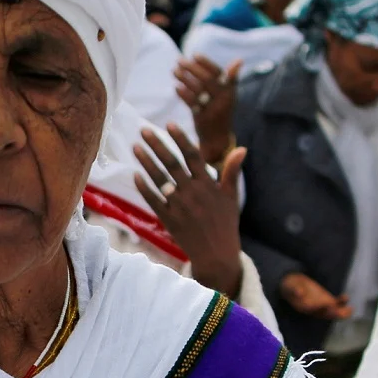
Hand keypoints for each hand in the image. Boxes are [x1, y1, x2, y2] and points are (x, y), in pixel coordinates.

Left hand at [137, 127, 246, 296]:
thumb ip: (232, 171)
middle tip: (143, 131)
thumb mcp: (231, 196)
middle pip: (171, 163)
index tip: (169, 124)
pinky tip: (135, 175)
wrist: (216, 254)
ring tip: (135, 147)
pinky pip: (153, 200)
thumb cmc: (225, 223)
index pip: (193, 156)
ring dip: (146, 162)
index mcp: (208, 185)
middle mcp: (193, 193)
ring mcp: (179, 206)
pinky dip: (144, 188)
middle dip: (157, 145)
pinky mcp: (169, 219)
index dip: (180, 139)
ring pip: (159, 179)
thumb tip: (242, 148)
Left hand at [172, 55, 240, 160]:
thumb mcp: (229, 96)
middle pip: (207, 80)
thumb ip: (230, 80)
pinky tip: (176, 87)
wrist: (218, 139)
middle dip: (192, 69)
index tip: (194, 55)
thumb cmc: (222, 112)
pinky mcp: (203, 119)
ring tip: (174, 71)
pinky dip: (183, 94)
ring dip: (184, 79)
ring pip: (197, 91)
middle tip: (179, 61)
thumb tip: (238, 60)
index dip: (207, 63)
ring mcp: (213, 110)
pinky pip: (191, 104)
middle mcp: (223, 100)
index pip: (219, 74)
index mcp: (230, 93)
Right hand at [277, 271, 351, 320]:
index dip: (319, 308)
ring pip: (332, 311)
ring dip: (341, 312)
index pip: (312, 310)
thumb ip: (295, 290)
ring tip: (350, 310)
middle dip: (333, 313)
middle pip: (324, 314)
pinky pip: (335, 304)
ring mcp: (321, 306)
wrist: (293, 285)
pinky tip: (346, 297)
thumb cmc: (290, 286)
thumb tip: (299, 293)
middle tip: (340, 311)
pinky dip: (341, 302)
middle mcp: (313, 309)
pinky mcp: (326, 301)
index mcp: (303, 307)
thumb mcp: (290, 287)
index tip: (326, 304)